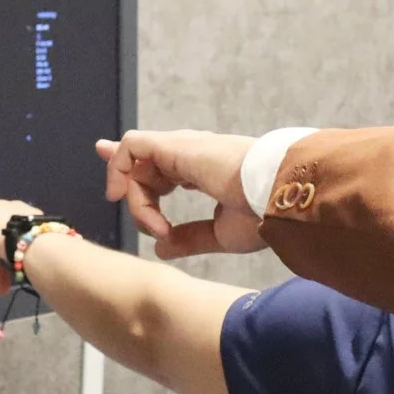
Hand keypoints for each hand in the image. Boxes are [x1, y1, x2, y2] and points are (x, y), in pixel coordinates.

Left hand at [98, 130, 264, 257]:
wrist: (278, 197)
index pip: (164, 166)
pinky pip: (133, 146)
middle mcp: (192, 155)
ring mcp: (184, 148)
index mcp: (206, 171)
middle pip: (144, 159)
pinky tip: (123, 196)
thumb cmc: (262, 216)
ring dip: (137, 200)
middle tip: (138, 216)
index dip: (137, 173)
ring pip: (138, 163)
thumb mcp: (221, 234)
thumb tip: (161, 248)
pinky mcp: (175, 145)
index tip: (115, 187)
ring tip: (157, 227)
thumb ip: (189, 239)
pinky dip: (121, 170)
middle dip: (124, 179)